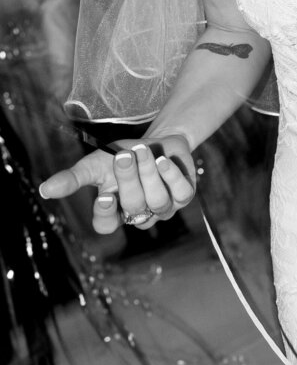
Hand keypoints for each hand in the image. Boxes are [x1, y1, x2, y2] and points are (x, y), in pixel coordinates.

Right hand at [40, 136, 195, 234]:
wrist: (158, 140)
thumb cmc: (122, 156)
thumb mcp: (96, 165)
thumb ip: (73, 178)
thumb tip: (44, 189)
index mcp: (115, 211)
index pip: (107, 225)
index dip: (106, 214)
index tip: (104, 195)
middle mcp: (140, 214)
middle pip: (134, 206)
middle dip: (129, 179)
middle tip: (124, 156)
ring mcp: (164, 208)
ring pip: (158, 201)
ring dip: (149, 174)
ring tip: (142, 151)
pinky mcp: (184, 196)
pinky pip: (181, 194)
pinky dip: (172, 177)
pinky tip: (164, 161)